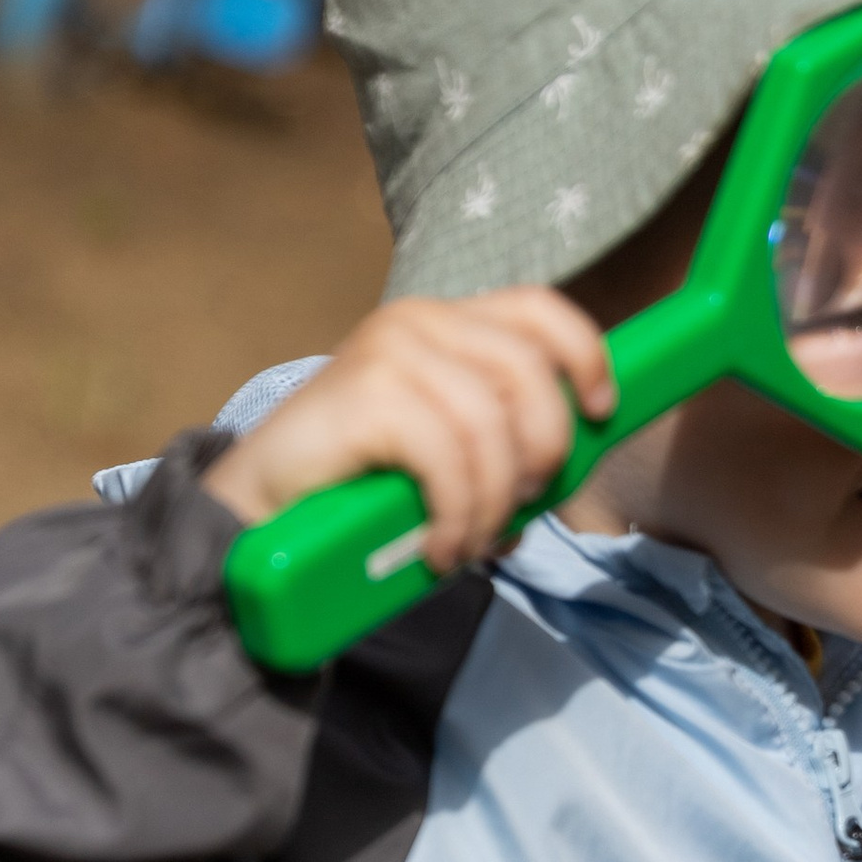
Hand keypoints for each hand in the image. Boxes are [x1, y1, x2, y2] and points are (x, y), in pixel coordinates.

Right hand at [203, 293, 617, 578]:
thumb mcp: (446, 449)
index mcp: (446, 324)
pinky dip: (459, 518)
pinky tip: (442, 551)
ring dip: (496, 503)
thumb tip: (569, 467)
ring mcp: (392, 353)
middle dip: (544, 455)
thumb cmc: (362, 486)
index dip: (585, 357)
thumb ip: (501, 439)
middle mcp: (420, 323)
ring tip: (471, 543)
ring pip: (494, 427)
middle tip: (518, 509)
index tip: (600, 413)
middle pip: (532, 373)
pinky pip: (452, 462)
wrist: (261, 512)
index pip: (539, 310)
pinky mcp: (369, 396)